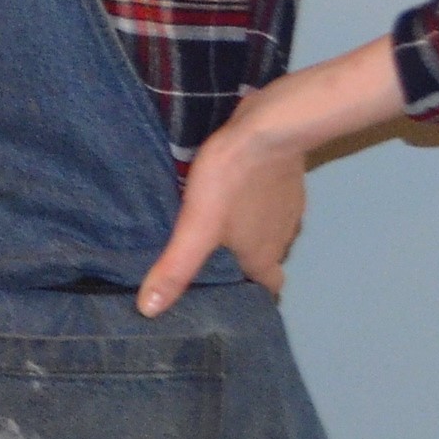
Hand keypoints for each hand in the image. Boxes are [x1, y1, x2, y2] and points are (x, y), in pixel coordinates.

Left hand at [137, 38, 407, 316]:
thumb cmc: (232, 181)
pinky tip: (232, 198)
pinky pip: (270, 205)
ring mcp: (289, 208)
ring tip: (215, 233)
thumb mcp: (196, 226)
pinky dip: (254, 209)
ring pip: (269, 234)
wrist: (269, 127)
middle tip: (210, 265)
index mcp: (263, 256)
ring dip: (248, 237)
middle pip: (265, 263)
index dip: (252, 298)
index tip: (231, 299)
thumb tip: (149, 311)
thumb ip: (176, 268)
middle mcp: (282, 238)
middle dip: (243, 268)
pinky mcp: (288, 181)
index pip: (267, 290)